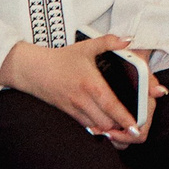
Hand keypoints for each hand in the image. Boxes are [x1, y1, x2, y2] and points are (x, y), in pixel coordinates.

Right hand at [0, 37, 137, 140]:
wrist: (33, 70)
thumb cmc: (61, 58)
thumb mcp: (87, 46)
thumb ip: (110, 41)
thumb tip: (129, 39)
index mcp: (91, 84)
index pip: (111, 105)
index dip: (124, 117)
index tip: (135, 126)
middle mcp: (83, 100)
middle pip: (105, 122)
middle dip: (121, 127)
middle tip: (135, 128)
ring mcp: (74, 108)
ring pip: (95, 127)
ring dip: (109, 129)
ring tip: (123, 129)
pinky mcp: (67, 112)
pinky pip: (85, 125)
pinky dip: (96, 128)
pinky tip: (105, 128)